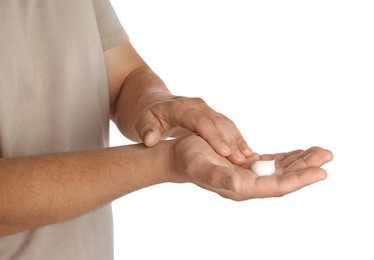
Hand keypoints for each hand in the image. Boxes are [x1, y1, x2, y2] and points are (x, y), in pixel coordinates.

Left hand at [135, 95, 252, 164]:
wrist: (156, 102)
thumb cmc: (149, 115)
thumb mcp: (142, 121)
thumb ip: (146, 130)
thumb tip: (150, 139)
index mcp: (181, 107)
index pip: (200, 121)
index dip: (213, 136)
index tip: (223, 152)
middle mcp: (197, 106)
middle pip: (217, 122)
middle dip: (230, 140)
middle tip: (241, 159)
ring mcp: (206, 110)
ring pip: (226, 123)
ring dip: (237, 140)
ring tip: (248, 157)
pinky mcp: (212, 116)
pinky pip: (227, 126)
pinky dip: (237, 138)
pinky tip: (246, 152)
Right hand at [170, 135, 332, 200]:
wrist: (179, 157)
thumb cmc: (187, 160)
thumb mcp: (200, 166)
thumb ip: (217, 177)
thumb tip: (237, 185)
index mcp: (241, 187)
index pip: (277, 185)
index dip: (300, 179)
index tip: (321, 171)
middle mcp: (248, 183)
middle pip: (284, 177)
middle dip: (306, 167)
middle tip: (327, 155)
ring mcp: (249, 175)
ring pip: (280, 169)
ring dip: (300, 161)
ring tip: (319, 151)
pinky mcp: (247, 165)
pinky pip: (272, 162)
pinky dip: (286, 157)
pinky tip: (297, 153)